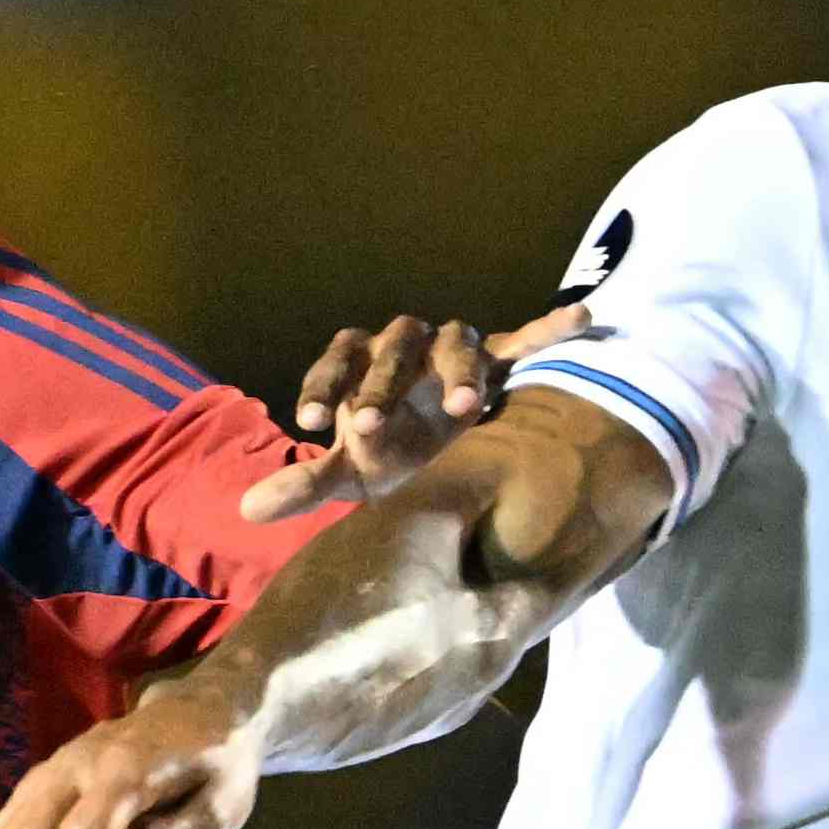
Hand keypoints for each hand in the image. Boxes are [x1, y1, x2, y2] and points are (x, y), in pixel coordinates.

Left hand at [242, 302, 591, 520]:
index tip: (310, 426)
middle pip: (394, 346)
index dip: (322, 387)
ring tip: (469, 405)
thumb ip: (305, 485)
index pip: (337, 360)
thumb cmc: (388, 453)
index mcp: (363, 363)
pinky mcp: (498, 358)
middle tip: (373, 426)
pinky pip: (525, 338)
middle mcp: (407, 346)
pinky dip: (550, 329)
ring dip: (460, 369)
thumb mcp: (349, 474)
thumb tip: (247, 509)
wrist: (442, 449)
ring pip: (457, 341)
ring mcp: (454, 348)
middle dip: (384, 384)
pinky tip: (581, 319)